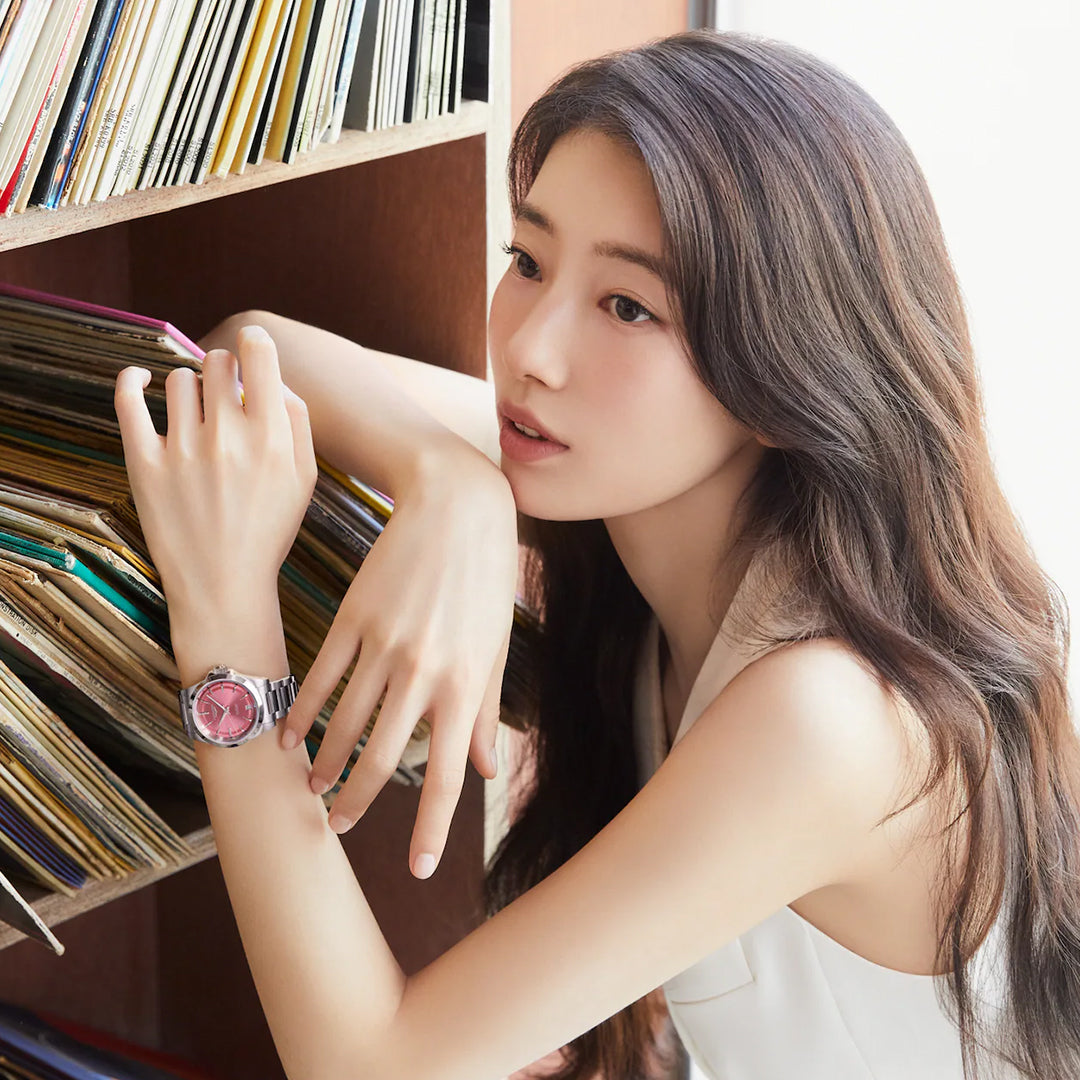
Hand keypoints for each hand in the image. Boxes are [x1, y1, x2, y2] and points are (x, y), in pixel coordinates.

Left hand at [113, 325, 317, 625]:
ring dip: (189, 388)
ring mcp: (182, 450)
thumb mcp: (305, 479)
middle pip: (217, 363)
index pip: (258, 354)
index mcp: (272, 438)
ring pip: (179, 380)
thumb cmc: (268, 531)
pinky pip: (128, 400)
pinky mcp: (144, 465)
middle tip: (224, 395)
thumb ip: (297, 422)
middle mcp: (228, 437)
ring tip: (195, 415)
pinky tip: (139, 379)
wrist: (224, 586)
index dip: (255, 342)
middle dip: (223, 371)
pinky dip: (131, 379)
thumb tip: (275, 378)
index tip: (252, 347)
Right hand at [280, 447, 517, 879]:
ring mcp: (382, 644)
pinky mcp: (351, 618)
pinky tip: (287, 736)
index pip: (448, 772)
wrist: (456, 503)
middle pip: (382, 757)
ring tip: (311, 788)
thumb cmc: (486, 577)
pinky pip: (320, 679)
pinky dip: (302, 713)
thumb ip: (484, 711)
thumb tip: (485, 771)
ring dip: (324, 764)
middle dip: (358, 802)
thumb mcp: (497, 645)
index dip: (432, 827)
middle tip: (339, 827)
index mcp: (466, 682)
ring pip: (344, 723)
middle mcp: (423, 671)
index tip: (419, 868)